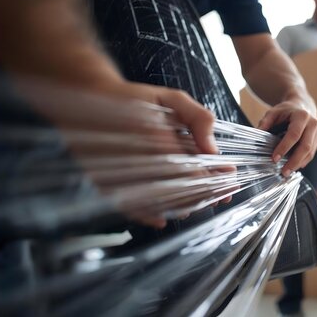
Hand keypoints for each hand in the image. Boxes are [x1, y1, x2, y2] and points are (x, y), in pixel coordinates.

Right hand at [104, 82, 220, 227]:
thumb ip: (198, 118)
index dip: (212, 180)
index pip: (190, 169)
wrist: (88, 98)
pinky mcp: (104, 182)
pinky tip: (162, 218)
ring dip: (180, 206)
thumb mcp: (171, 98)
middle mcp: (135, 156)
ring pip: (155, 201)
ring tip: (198, 204)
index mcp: (152, 134)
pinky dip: (147, 214)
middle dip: (202, 195)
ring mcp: (118, 172)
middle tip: (221, 197)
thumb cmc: (135, 98)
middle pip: (176, 189)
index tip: (229, 185)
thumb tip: (213, 150)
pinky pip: (128, 206)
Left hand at [257, 99, 316, 176]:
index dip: (284, 147)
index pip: (294, 134)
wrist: (302, 106)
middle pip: (305, 146)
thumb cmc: (286, 110)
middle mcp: (313, 124)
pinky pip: (311, 153)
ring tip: (287, 172)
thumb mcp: (273, 112)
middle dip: (294, 161)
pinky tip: (294, 167)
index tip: (274, 158)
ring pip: (310, 152)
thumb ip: (265, 122)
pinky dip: (302, 161)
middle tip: (283, 171)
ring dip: (298, 164)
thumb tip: (257, 134)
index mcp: (302, 116)